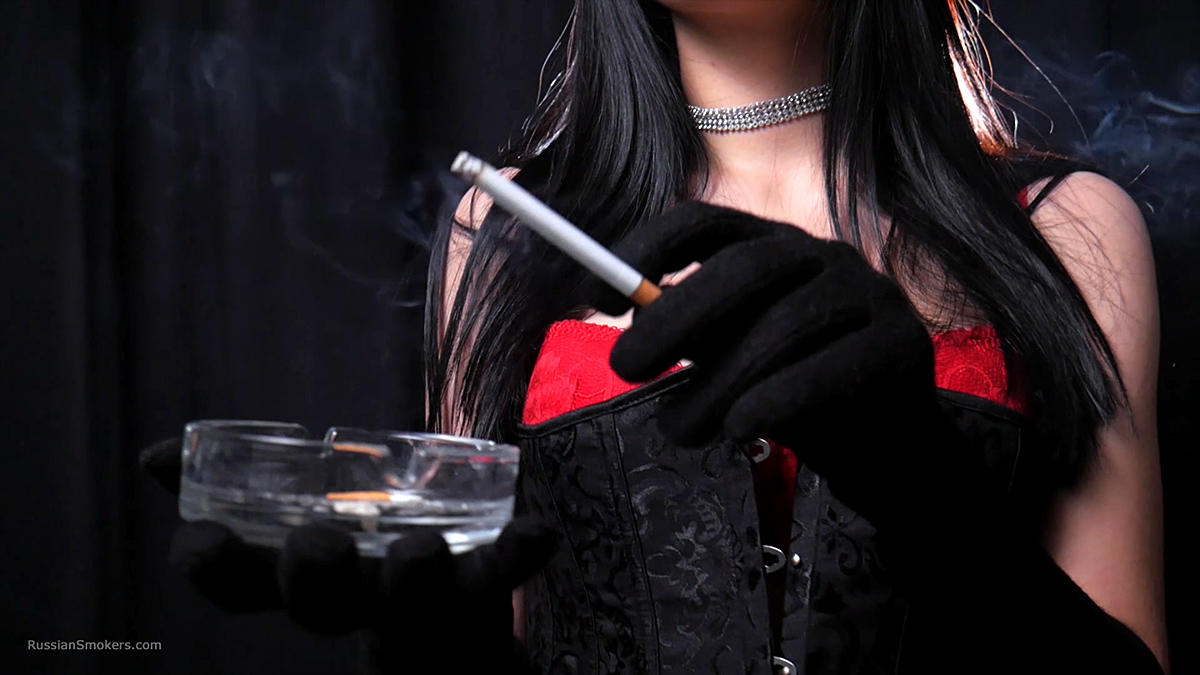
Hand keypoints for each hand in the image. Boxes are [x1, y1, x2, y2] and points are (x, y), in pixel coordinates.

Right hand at [140, 438, 555, 673]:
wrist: (448, 625)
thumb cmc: (361, 555)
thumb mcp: (296, 517)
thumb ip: (238, 484)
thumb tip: (157, 458)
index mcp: (301, 580)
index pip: (242, 588)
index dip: (215, 568)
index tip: (199, 540)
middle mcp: (354, 599)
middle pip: (323, 605)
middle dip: (315, 574)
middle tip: (318, 541)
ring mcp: (419, 602)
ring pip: (409, 603)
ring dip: (410, 578)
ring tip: (418, 550)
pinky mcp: (479, 594)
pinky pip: (499, 575)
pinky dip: (516, 553)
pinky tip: (537, 532)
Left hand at [589, 201, 1163, 672]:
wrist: (889, 452)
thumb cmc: (794, 397)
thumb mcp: (732, 361)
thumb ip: (694, 337)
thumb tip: (636, 321)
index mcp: (773, 248)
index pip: (705, 222)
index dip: (647, 248)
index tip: (601, 297)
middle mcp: (824, 257)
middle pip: (745, 266)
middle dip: (675, 316)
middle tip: (625, 367)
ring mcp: (871, 295)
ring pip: (784, 325)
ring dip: (718, 382)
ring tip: (679, 429)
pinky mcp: (904, 346)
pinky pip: (830, 369)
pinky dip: (776, 400)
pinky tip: (742, 429)